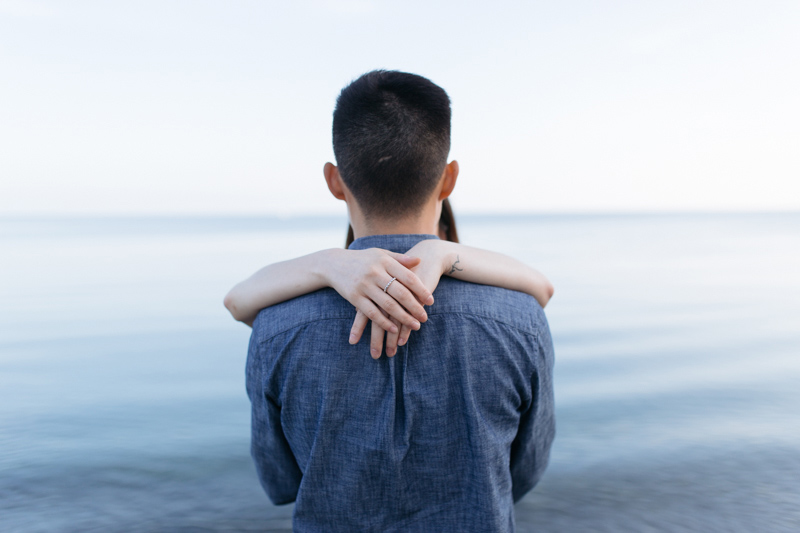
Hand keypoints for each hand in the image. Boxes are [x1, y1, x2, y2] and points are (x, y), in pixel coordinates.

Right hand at [350, 240, 450, 357]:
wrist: (333, 263)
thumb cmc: (363, 259)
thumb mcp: (380, 254)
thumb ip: (400, 259)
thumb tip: (419, 261)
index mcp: (384, 261)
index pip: (408, 277)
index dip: (421, 290)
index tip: (431, 301)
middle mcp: (375, 273)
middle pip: (400, 293)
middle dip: (415, 307)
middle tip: (425, 317)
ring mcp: (364, 285)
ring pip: (388, 305)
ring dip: (403, 318)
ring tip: (415, 326)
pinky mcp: (354, 297)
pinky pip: (372, 312)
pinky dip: (384, 322)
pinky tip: (394, 329)